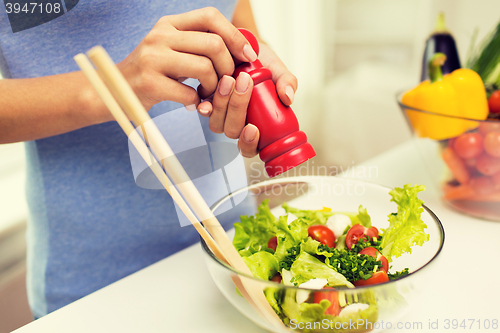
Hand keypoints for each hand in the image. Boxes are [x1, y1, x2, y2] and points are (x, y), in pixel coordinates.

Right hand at [117, 7, 257, 111]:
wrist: (113, 90)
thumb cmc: (152, 72)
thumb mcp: (172, 49)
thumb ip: (198, 44)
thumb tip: (241, 49)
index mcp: (170, 24)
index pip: (210, 16)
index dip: (235, 36)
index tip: (247, 56)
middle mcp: (160, 35)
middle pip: (214, 44)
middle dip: (228, 67)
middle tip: (225, 82)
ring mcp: (153, 58)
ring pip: (205, 68)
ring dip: (214, 87)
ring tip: (207, 94)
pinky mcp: (150, 82)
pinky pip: (189, 92)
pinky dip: (197, 102)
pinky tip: (192, 103)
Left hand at [197, 43, 297, 157]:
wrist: (244, 47)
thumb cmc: (264, 64)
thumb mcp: (278, 71)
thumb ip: (287, 83)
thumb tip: (288, 97)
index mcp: (257, 126)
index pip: (250, 148)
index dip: (249, 143)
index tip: (252, 128)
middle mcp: (237, 124)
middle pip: (232, 131)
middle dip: (237, 109)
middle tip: (245, 82)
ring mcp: (220, 115)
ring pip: (216, 122)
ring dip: (222, 103)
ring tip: (229, 78)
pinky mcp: (206, 102)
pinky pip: (203, 108)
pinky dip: (206, 100)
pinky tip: (212, 87)